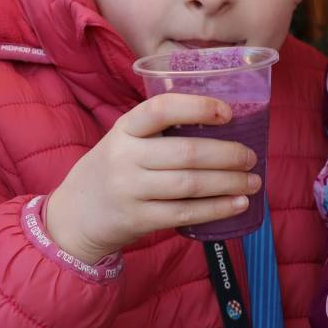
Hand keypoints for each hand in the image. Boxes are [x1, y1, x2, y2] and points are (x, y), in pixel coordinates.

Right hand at [43, 93, 261, 264]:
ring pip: (191, 184)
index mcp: (125, 129)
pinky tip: (238, 204)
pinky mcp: (139, 219)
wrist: (74, 215)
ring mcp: (131, 190)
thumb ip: (160, 131)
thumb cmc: (113, 169)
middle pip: (186, 152)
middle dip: (228, 155)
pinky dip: (217, 208)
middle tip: (251, 157)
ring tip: (253, 182)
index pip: (161, 109)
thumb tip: (222, 125)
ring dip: (229, 183)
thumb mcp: (124, 140)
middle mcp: (125, 157)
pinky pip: (186, 213)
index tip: (228, 113)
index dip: (198, 107)